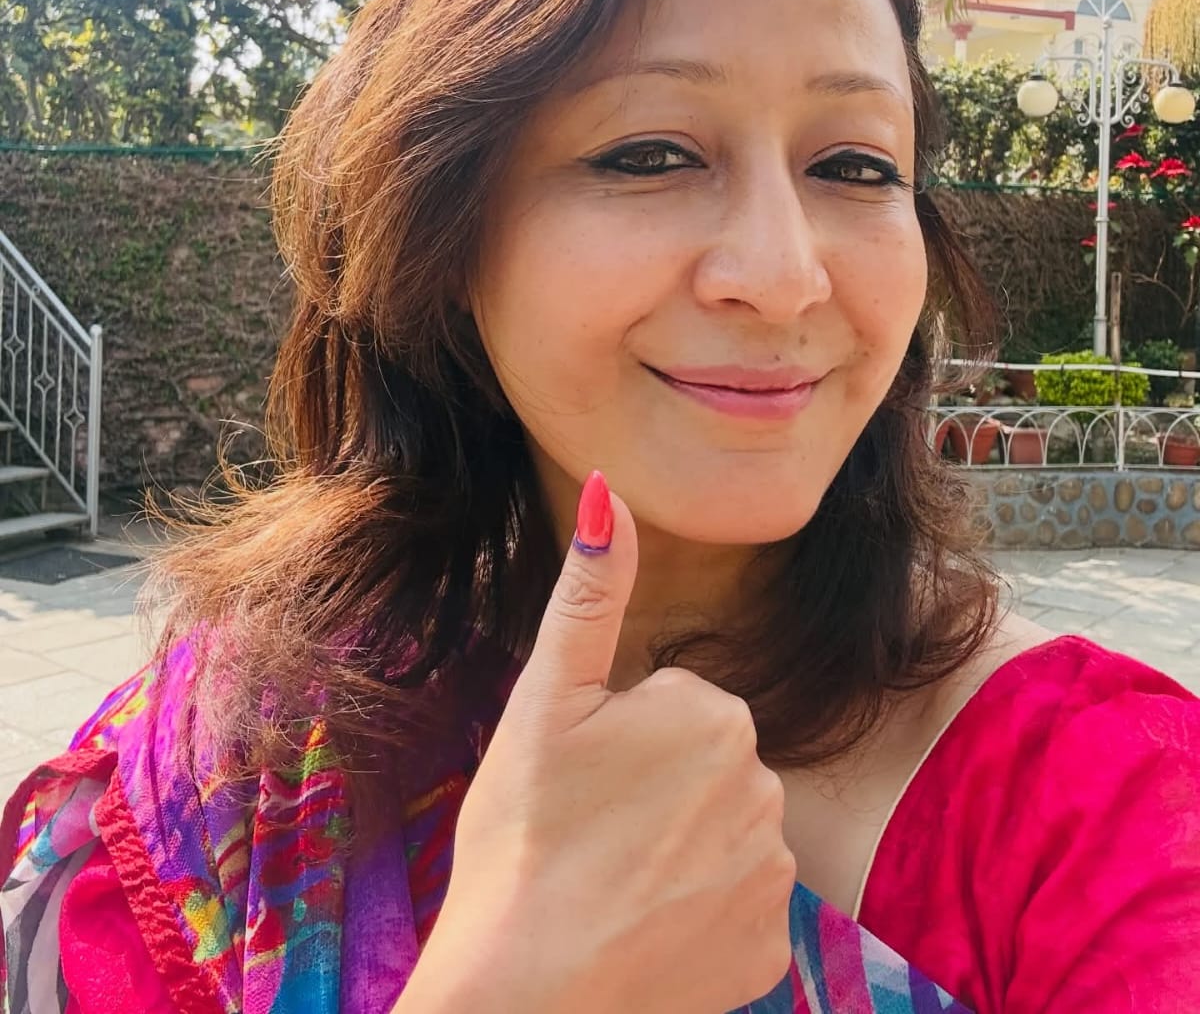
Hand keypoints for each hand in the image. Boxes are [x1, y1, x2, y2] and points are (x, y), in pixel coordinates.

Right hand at [409, 471, 795, 1013]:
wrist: (523, 998)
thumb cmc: (522, 839)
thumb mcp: (544, 701)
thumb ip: (589, 591)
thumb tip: (609, 488)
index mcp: (715, 715)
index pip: (670, 706)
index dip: (614, 744)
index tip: (578, 786)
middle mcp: (766, 786)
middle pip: (702, 768)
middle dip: (652, 792)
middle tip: (588, 836)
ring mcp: (775, 875)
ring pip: (720, 835)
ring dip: (677, 854)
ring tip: (610, 886)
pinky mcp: (771, 951)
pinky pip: (737, 908)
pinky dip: (698, 919)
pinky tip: (645, 932)